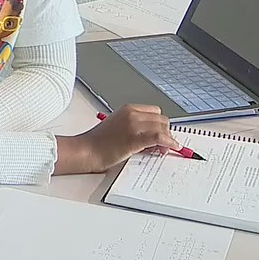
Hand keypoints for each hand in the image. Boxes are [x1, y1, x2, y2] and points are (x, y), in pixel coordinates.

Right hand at [55, 104, 179, 174]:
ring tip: (163, 149)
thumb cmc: (98, 143)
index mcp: (128, 109)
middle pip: (161, 119)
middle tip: (163, 145)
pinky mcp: (135, 138)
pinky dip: (169, 142)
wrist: (86, 150)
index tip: (162, 134)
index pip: (155, 112)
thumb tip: (155, 139)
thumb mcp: (119, 127)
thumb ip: (137, 129)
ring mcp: (134, 125)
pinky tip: (172, 147)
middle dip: (166, 132)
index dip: (161, 125)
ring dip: (167, 138)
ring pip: (163, 127)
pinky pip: (160, 137)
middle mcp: (132, 113)